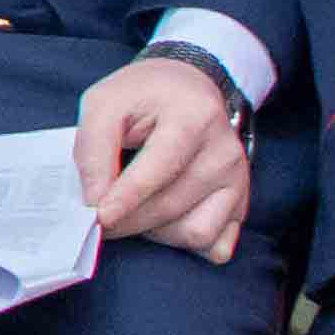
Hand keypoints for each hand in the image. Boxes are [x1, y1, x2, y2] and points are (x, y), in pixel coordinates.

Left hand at [73, 51, 254, 259]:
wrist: (187, 90)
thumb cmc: (143, 97)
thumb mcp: (104, 103)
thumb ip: (93, 149)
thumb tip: (95, 199)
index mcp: (194, 116)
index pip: (160, 168)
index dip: (127, 197)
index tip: (100, 217)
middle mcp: (224, 150)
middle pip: (171, 206)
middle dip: (128, 220)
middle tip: (100, 218)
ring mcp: (238, 179)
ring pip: (195, 232)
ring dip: (156, 232)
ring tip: (135, 209)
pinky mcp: (241, 201)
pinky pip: (215, 244)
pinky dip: (184, 242)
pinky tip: (164, 223)